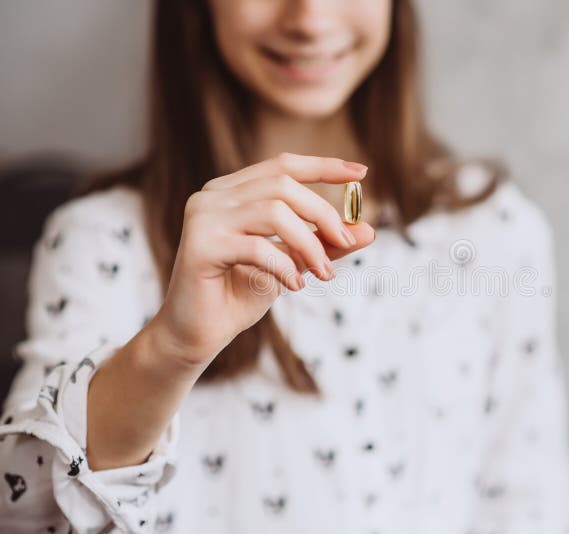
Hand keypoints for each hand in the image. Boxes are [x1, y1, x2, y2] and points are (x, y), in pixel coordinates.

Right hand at [148, 152, 374, 367]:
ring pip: (273, 211)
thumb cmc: (239, 295)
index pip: (283, 165)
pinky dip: (285, 266)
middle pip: (282, 185)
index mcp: (232, 191)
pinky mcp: (199, 245)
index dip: (324, 166)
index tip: (362, 172)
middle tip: (346, 244)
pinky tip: (294, 285)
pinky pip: (257, 247)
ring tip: (322, 274)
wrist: (197, 335)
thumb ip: (324, 245)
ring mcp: (202, 217)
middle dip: (323, 214)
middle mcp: (213, 196)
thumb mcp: (291, 264)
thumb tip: (368, 230)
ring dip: (309, 244)